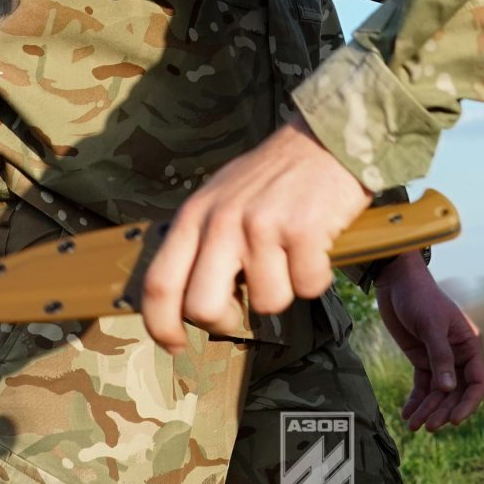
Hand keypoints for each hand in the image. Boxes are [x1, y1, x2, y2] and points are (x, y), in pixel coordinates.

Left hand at [141, 119, 371, 352]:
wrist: (324, 138)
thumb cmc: (273, 176)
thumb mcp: (220, 198)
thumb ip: (200, 243)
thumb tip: (188, 303)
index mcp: (194, 216)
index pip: (159, 284)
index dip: (161, 327)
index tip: (176, 345)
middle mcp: (222, 221)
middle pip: (204, 309)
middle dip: (227, 322)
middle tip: (243, 307)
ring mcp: (262, 226)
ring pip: (266, 304)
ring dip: (284, 289)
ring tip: (290, 256)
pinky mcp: (303, 230)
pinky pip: (308, 287)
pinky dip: (317, 277)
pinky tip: (316, 248)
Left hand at [373, 254, 483, 431]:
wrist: (396, 283)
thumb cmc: (420, 297)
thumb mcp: (431, 324)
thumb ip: (440, 356)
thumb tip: (449, 389)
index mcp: (469, 345)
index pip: (477, 382)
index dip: (469, 403)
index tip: (455, 420)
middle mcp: (458, 356)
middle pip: (456, 392)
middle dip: (443, 410)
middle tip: (428, 426)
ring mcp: (439, 359)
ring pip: (438, 393)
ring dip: (428, 410)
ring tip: (413, 426)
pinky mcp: (421, 359)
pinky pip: (422, 385)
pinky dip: (416, 400)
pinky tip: (407, 414)